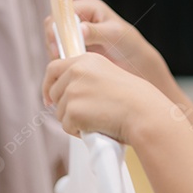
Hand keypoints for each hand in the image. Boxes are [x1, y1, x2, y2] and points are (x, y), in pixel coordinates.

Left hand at [43, 52, 170, 143]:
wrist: (144, 113)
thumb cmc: (134, 100)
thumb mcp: (108, 76)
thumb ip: (86, 78)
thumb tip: (63, 94)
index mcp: (86, 60)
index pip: (54, 68)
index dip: (48, 85)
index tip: (49, 98)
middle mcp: (76, 71)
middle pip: (55, 93)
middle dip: (66, 107)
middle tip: (86, 115)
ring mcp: (73, 91)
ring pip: (60, 113)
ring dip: (75, 121)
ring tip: (99, 119)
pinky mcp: (73, 111)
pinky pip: (67, 127)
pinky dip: (79, 132)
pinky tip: (97, 126)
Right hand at [45, 0, 173, 92]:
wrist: (136, 64)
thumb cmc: (130, 45)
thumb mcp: (115, 35)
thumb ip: (97, 32)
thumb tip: (80, 29)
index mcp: (89, 7)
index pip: (63, 12)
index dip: (56, 27)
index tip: (56, 45)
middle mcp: (80, 17)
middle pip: (54, 26)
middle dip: (54, 43)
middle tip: (59, 59)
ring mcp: (76, 33)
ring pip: (55, 41)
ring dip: (57, 54)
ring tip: (66, 67)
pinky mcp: (75, 47)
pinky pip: (60, 53)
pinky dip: (61, 61)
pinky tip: (68, 71)